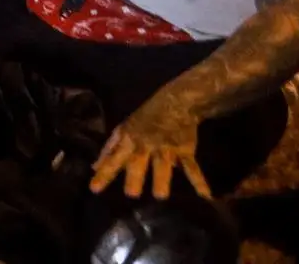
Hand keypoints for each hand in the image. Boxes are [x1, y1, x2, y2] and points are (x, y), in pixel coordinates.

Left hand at [91, 92, 210, 200]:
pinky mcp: (184, 149)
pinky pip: (191, 167)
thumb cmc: (145, 118)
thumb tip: (95, 167)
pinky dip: (198, 180)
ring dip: (161, 179)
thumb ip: (110, 149)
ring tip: (160, 196)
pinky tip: (205, 195)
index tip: (94, 189)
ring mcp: (166, 147)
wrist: (175, 102)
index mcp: (128, 138)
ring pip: (163, 164)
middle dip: (134, 176)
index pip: (113, 158)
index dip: (104, 173)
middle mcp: (145, 144)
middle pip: (138, 161)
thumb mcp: (124, 129)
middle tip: (131, 194)